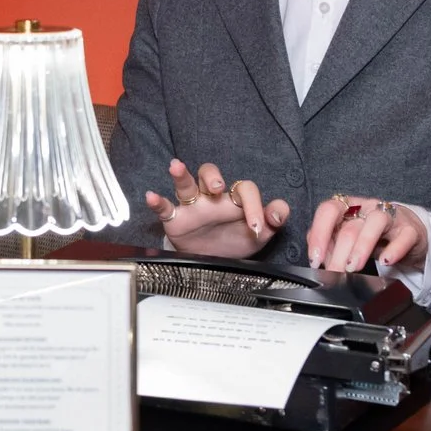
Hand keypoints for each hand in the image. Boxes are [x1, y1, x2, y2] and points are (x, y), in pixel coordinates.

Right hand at [143, 159, 288, 257]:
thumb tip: (278, 212)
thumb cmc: (234, 241)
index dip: (254, 205)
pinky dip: (157, 202)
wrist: (212, 263)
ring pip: (186, 184)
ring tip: (177, 167)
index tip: (258, 226)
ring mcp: (192, 206)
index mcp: (234, 199)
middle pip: (210, 174)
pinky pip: (165, 207)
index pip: (245, 190)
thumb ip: (272, 220)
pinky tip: (151, 197)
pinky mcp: (175, 219)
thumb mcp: (259, 234)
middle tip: (219, 187)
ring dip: (181, 175)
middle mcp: (212, 198)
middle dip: (214, 177)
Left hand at [304, 194, 428, 273]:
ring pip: (375, 223)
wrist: (409, 235)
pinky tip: (386, 261)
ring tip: (353, 267)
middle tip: (333, 273)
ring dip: (361, 247)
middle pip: (349, 226)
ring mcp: (390, 216)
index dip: (319, 234)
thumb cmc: (374, 235)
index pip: (328, 210)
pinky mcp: (410, 230)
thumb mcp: (348, 237)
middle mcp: (368, 207)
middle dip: (338, 254)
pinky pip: (404, 236)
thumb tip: (319, 258)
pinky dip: (394, 249)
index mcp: (349, 206)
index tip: (315, 259)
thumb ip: (330, 243)